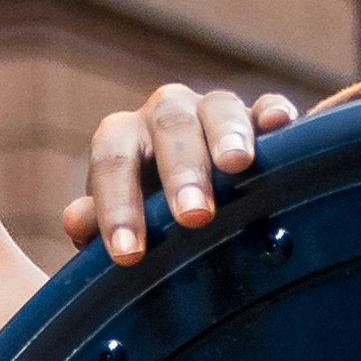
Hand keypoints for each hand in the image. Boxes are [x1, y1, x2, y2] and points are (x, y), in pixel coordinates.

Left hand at [64, 83, 300, 265]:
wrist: (197, 196)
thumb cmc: (150, 221)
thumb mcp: (124, 225)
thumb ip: (99, 224)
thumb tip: (77, 223)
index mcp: (122, 140)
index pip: (113, 163)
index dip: (118, 208)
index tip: (129, 255)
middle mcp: (164, 115)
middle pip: (169, 127)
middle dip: (180, 172)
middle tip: (193, 215)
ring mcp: (212, 111)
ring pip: (218, 108)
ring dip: (227, 136)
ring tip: (237, 166)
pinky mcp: (257, 116)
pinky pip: (266, 104)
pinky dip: (273, 111)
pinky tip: (283, 123)